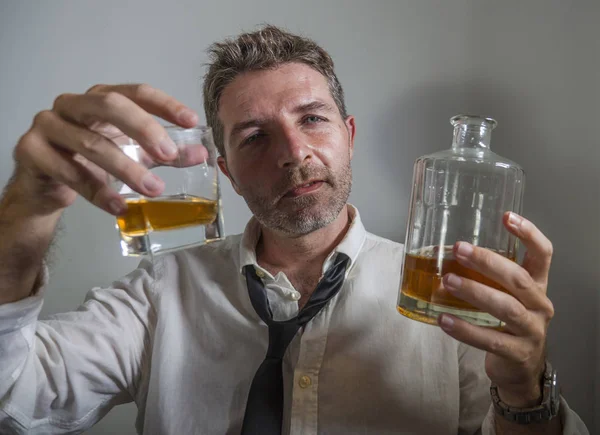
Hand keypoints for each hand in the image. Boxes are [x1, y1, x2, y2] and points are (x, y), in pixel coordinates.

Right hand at [11, 84, 199, 215]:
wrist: (46, 185)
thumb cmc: (89, 161)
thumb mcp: (132, 154)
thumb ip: (164, 154)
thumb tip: (201, 154)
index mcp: (100, 98)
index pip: (136, 92)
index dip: (165, 104)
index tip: (191, 121)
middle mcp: (73, 104)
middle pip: (111, 105)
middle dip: (144, 128)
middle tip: (169, 153)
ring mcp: (49, 125)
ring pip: (91, 143)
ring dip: (127, 169)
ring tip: (153, 189)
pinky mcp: (32, 151)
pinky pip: (70, 173)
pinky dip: (98, 192)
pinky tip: (119, 207)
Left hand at [438, 212, 554, 406]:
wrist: (521, 369)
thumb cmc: (507, 323)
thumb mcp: (506, 295)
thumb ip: (487, 277)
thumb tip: (444, 254)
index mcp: (538, 285)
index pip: (543, 254)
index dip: (529, 234)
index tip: (507, 217)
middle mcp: (539, 305)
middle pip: (518, 278)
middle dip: (488, 261)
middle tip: (459, 249)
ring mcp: (531, 330)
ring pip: (505, 307)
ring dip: (474, 292)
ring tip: (447, 281)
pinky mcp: (517, 353)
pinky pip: (490, 340)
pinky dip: (465, 329)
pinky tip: (443, 320)